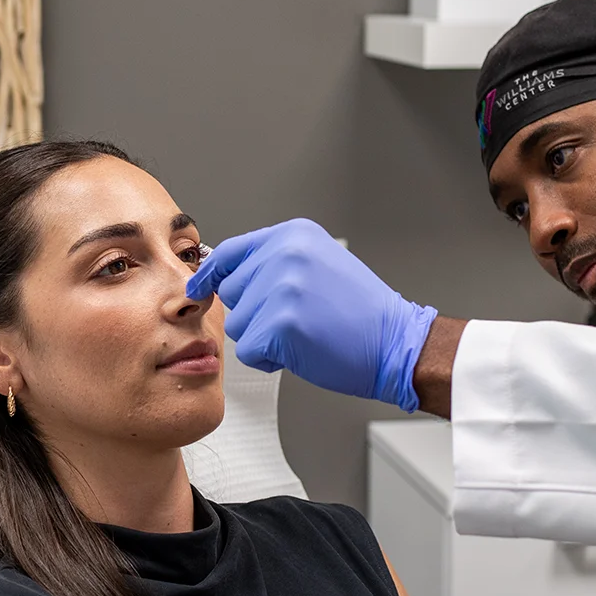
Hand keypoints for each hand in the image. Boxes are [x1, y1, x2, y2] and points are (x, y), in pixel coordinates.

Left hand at [186, 219, 436, 412]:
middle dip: (254, 313)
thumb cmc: (361, 314)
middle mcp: (285, 253)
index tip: (199, 290)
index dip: (212, 275)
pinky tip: (302, 351)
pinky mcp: (280, 323)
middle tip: (298, 320)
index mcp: (294, 235)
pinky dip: (270, 360)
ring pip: (238, 324)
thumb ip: (275, 263)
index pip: (231, 251)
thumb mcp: (318, 266)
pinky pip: (249, 350)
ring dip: (263, 339)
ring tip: (305, 334)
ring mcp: (282, 287)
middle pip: (231, 291)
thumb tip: (222, 273)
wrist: (396, 342)